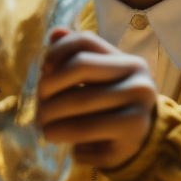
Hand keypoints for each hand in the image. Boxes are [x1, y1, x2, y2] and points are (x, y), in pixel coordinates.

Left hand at [37, 27, 157, 168]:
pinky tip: (65, 143)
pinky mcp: (129, 137)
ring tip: (43, 128)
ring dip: (49, 119)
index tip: (44, 71)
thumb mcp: (98, 84)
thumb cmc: (111, 111)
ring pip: (79, 103)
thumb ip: (75, 58)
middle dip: (48, 88)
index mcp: (130, 63)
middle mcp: (140, 82)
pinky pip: (83, 132)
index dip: (57, 51)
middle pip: (80, 67)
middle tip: (39, 108)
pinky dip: (65, 137)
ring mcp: (138, 110)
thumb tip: (54, 33)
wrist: (140, 147)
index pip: (86, 41)